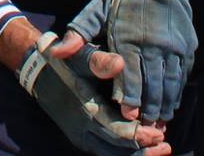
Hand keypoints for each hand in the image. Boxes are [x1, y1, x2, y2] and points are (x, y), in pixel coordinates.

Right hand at [17, 31, 169, 155]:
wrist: (39, 72)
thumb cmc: (64, 62)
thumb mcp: (79, 57)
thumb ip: (98, 62)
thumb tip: (119, 63)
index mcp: (86, 110)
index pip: (116, 132)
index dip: (139, 135)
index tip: (159, 133)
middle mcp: (83, 130)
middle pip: (117, 151)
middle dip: (143, 150)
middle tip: (165, 147)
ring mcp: (82, 136)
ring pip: (112, 155)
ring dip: (136, 154)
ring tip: (159, 150)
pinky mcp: (83, 138)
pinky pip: (106, 151)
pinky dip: (124, 151)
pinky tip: (141, 145)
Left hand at [67, 0, 197, 123]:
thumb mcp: (96, 10)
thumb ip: (77, 33)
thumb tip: (56, 52)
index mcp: (128, 38)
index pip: (130, 76)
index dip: (129, 98)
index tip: (126, 115)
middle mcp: (153, 44)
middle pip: (152, 85)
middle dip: (148, 109)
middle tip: (143, 127)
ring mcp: (172, 46)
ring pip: (170, 84)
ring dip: (165, 105)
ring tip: (158, 122)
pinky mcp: (186, 46)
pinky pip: (182, 76)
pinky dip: (176, 92)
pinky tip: (171, 104)